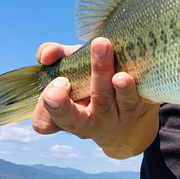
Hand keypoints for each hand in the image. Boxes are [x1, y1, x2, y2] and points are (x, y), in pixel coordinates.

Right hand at [32, 38, 157, 142]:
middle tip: (62, 80)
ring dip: (101, 78)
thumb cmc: (92, 77)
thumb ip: (56, 56)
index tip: (56, 84)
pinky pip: (131, 100)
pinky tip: (127, 74)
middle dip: (64, 102)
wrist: (130, 92)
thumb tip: (47, 54)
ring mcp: (112, 119)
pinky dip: (128, 88)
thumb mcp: (72, 65)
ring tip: (101, 55)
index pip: (44, 123)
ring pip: (104, 102)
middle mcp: (87, 124)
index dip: (47, 108)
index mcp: (65, 116)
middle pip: (73, 118)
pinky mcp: (135, 109)